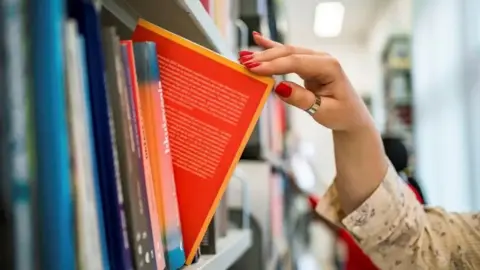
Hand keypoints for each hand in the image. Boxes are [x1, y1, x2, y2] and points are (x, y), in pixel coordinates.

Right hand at [239, 32, 373, 133]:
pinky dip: (272, 47)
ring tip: (244, 56)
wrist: (350, 115)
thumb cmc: (341, 114)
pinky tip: (258, 39)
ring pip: (286, 52)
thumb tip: (279, 88)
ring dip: (264, 53)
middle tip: (244, 63)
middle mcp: (321, 58)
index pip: (296, 62)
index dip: (274, 64)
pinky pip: (288, 54)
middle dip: (265, 57)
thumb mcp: (324, 111)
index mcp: (329, 67)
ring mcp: (314, 59)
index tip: (254, 69)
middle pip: (289, 53)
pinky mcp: (307, 63)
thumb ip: (302, 99)